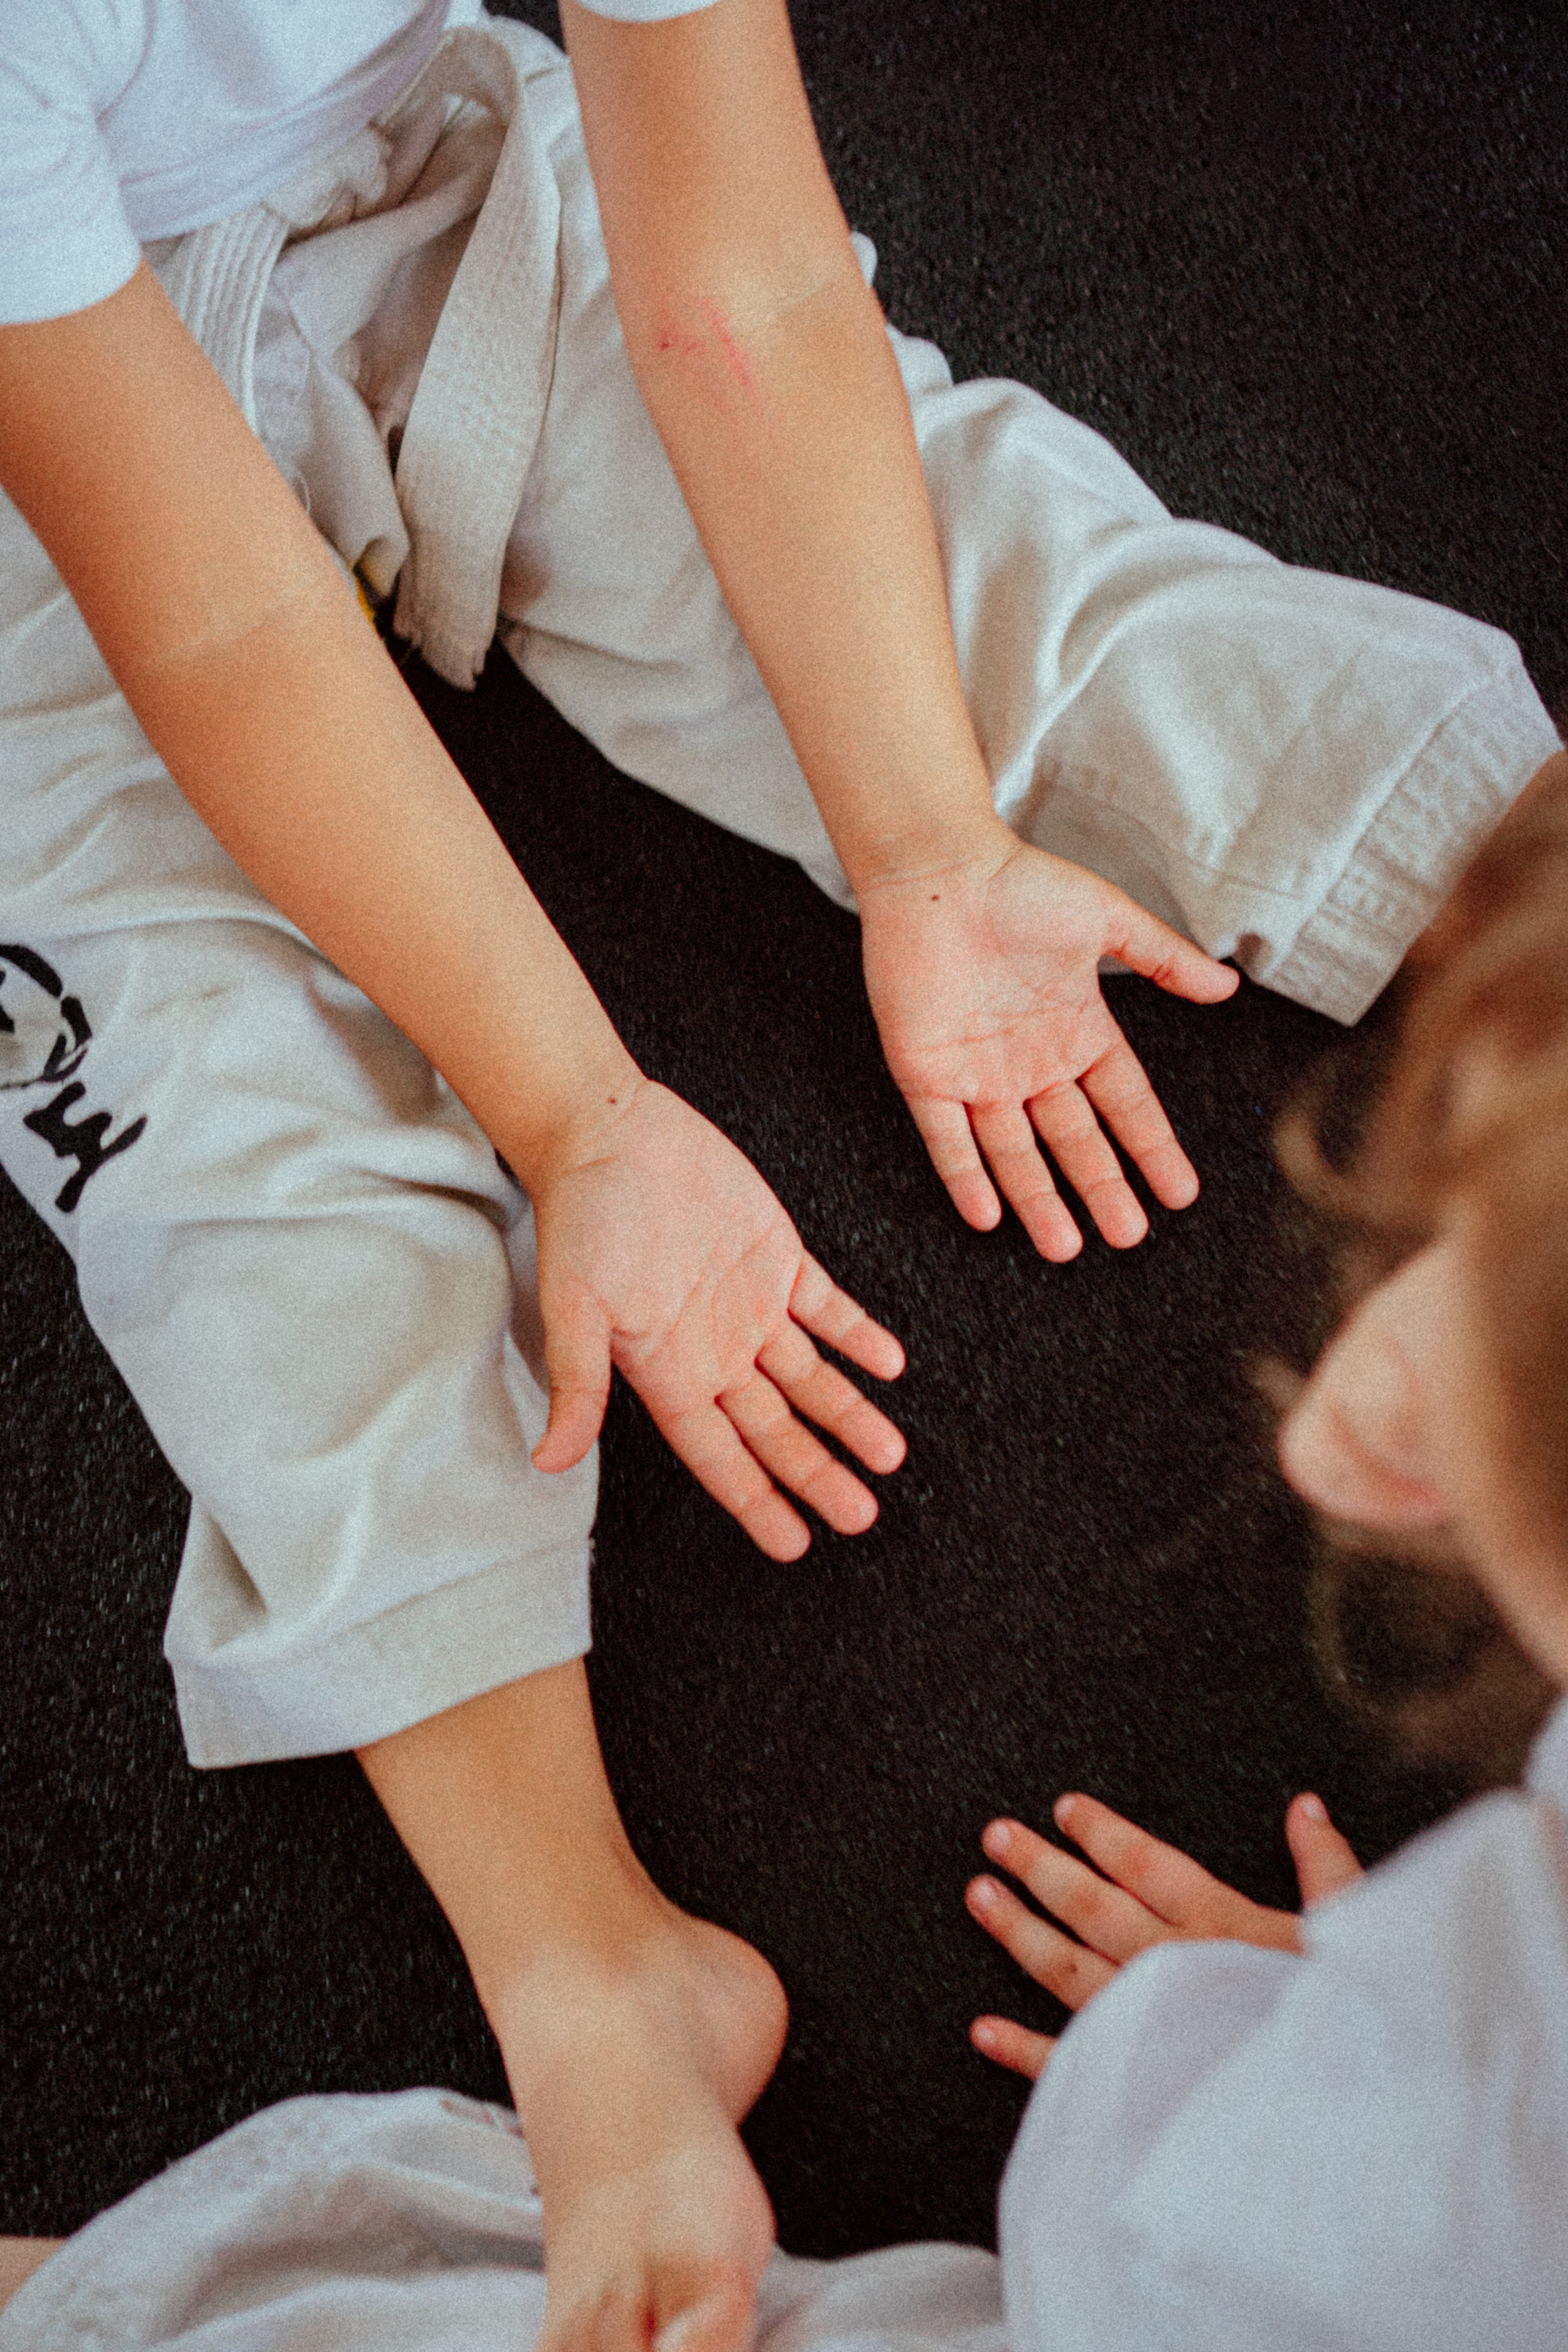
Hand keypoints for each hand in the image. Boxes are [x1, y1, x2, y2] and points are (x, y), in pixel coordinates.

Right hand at [526, 1078, 905, 1559]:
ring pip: (811, 1378)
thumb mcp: (574, 1308)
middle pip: (775, 1428)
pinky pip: (828, 1308)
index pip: (722, 1455)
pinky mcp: (776, 1256)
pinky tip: (889, 1364)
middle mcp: (714, 1349)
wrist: (608, 1132)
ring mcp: (749, 1304)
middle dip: (817, 1473)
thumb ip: (578, 1385)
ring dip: (848, 1414)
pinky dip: (859, 1335)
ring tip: (889, 1455)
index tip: (795, 1544)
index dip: (758, 1500)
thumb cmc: (582, 1219)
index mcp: (668, 1372)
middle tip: (862, 1514)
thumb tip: (547, 1462)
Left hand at [857, 833, 1238, 1259]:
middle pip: (1073, 1140)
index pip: (1124, 1104)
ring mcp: (978, 1073)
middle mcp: (1030, 1063)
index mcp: (1077, 1030)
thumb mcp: (1107, 918)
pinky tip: (988, 1216)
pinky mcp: (925, 1073)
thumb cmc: (1020, 883)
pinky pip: (946, 1138)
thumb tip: (1229, 985)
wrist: (938, 870)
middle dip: (1100, 1189)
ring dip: (1038, 1201)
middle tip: (1128, 1236)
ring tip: (1064, 1248)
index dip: (1152, 1148)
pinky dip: (964, 1175)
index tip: (1181, 1194)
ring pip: (1013, 1153)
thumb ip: (1164, 959)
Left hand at [965, 1789, 1363, 2078]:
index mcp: (1221, 1927)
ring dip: (1019, 1930)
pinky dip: (1020, 2047)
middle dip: (1040, 1866)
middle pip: (1091, 1904)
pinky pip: (1067, 2063)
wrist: (1335, 2121)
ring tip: (978, 1896)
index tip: (1063, 1809)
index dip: (1102, 1833)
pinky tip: (981, 2029)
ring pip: (1066, 1968)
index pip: (1146, 1865)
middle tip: (995, 1836)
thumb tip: (1306, 1807)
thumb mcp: (1353, 1938)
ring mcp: (1145, 2024)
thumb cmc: (1350, 2029)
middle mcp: (1170, 1966)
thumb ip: (1327, 1870)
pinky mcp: (1134, 2083)